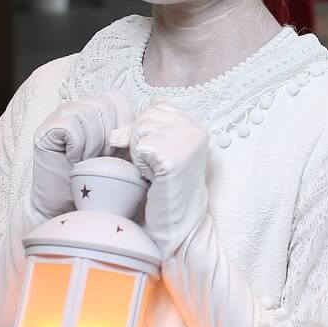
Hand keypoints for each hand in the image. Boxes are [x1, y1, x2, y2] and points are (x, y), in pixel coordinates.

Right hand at [28, 93, 133, 218]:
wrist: (67, 206)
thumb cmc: (98, 183)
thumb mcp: (125, 158)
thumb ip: (134, 138)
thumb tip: (155, 114)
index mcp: (98, 111)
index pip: (118, 100)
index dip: (125, 125)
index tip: (120, 151)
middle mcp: (78, 108)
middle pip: (105, 104)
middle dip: (111, 136)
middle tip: (102, 159)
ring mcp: (61, 116)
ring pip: (88, 113)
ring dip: (94, 143)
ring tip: (88, 162)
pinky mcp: (46, 129)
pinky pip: (71, 127)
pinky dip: (78, 148)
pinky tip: (74, 161)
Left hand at [129, 104, 211, 255]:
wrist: (178, 220)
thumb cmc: (167, 185)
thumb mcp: (165, 149)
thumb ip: (153, 128)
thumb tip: (130, 120)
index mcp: (197, 127)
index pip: (158, 106)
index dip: (146, 127)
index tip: (154, 152)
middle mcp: (196, 131)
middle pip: (148, 115)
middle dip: (140, 137)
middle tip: (153, 163)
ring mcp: (186, 144)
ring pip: (142, 128)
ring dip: (138, 150)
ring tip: (153, 169)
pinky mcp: (172, 159)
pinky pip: (140, 147)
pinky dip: (140, 163)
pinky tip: (153, 177)